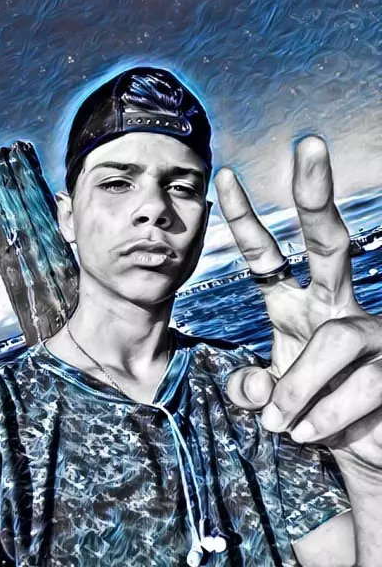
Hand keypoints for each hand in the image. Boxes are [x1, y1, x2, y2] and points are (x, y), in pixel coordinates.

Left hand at [214, 135, 381, 469]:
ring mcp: (370, 330)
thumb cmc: (312, 412)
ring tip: (286, 426)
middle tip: (309, 144)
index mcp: (293, 305)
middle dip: (316, 196)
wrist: (363, 448)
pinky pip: (360, 386)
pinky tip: (317, 433)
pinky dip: (328, 417)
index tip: (225, 176)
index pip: (267, 257)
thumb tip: (255, 392)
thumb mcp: (271, 400)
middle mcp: (334, 304)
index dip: (245, 220)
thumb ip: (252, 389)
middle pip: (329, 242)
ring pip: (336, 339)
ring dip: (303, 389)